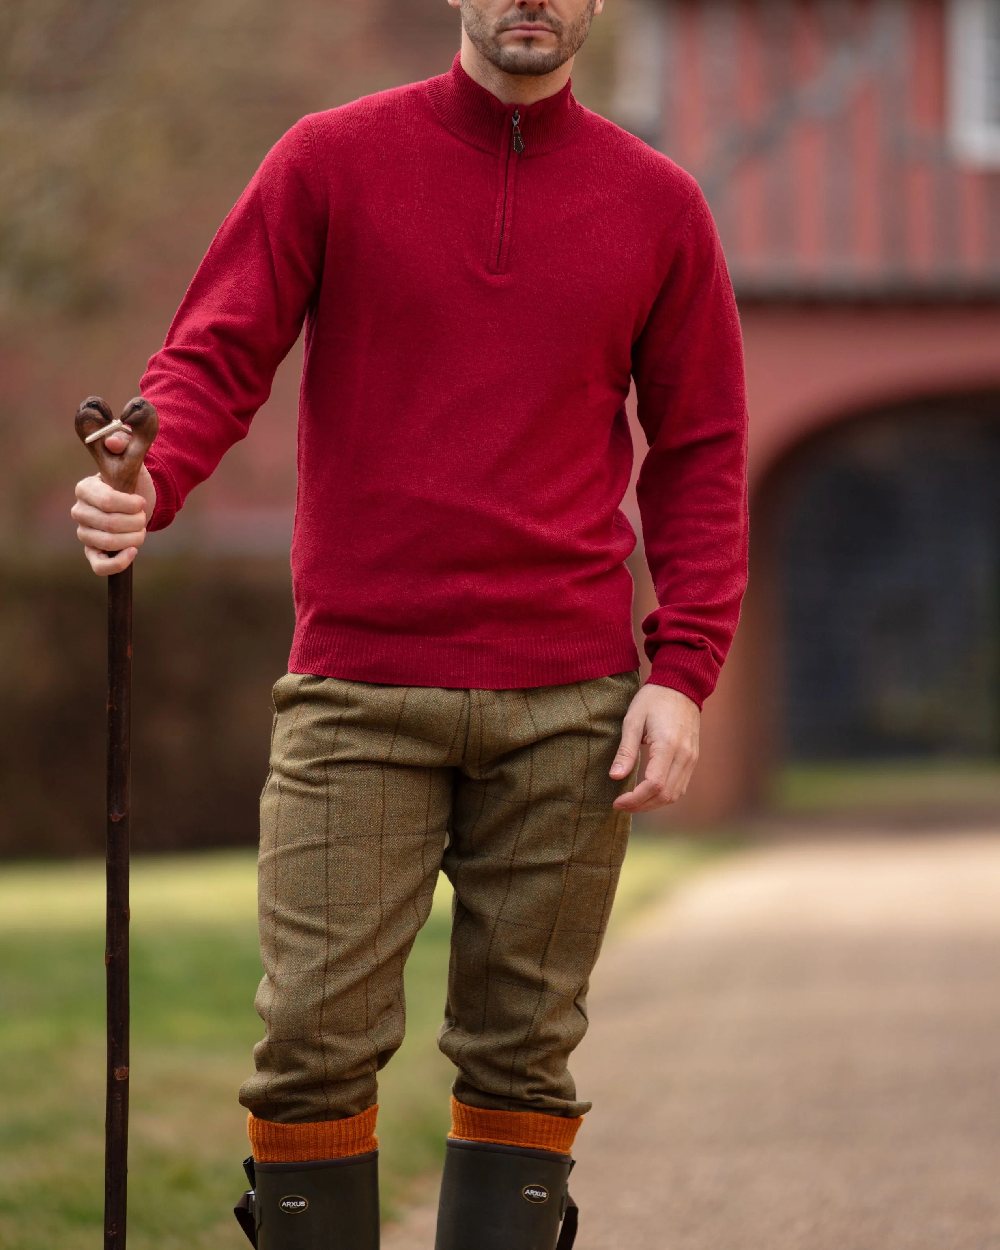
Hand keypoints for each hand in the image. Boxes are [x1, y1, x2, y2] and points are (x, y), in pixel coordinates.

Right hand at [71, 428, 156, 575]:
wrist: (140, 498)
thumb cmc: (132, 477)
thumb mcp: (131, 455)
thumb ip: (123, 441)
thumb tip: (115, 442)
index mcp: (85, 488)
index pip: (104, 502)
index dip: (128, 505)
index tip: (141, 501)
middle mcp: (79, 512)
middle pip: (107, 525)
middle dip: (135, 523)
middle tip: (144, 517)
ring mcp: (85, 534)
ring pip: (106, 544)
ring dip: (133, 539)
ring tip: (141, 530)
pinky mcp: (93, 552)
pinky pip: (99, 566)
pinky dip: (118, 563)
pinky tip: (133, 552)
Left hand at [609, 683, 700, 811]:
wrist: (681, 685)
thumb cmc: (653, 700)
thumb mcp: (633, 720)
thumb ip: (626, 751)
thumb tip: (615, 777)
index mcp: (668, 745)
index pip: (654, 785)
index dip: (635, 799)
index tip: (617, 801)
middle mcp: (684, 755)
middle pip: (665, 795)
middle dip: (642, 805)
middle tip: (621, 805)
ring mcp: (692, 758)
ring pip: (675, 794)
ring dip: (653, 804)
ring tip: (632, 802)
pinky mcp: (693, 758)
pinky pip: (680, 786)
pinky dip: (664, 796)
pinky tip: (648, 793)